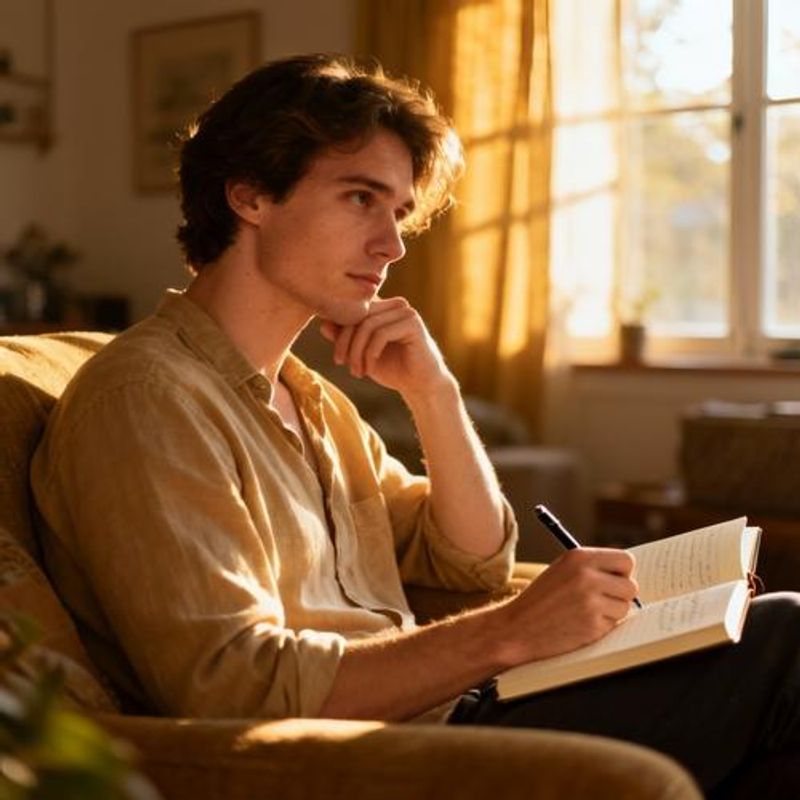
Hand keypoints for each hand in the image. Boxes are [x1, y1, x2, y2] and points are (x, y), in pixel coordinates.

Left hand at [319, 297, 453, 400]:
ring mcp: (406, 312)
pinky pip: (381, 334)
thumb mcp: (361, 354)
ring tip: (357, 371)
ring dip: (357, 352)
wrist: (421, 386)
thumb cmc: (392, 369)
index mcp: (383, 307)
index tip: (338, 359)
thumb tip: (323, 323)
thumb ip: (345, 338)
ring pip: (367, 325)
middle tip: (343, 365)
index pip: (352, 310)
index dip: (339, 332)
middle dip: (345, 343)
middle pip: (357, 316)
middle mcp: (395, 304)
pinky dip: (371, 353)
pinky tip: (370, 368)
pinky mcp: (413, 323)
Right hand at [499, 548, 638, 665]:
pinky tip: (580, 625)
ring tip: (586, 613)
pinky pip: (613, 625)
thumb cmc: (540, 599)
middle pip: (630, 586)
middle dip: (620, 595)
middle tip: (603, 600)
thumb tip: (625, 574)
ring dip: (611, 613)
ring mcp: (590, 602)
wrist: (517, 627)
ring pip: (625, 607)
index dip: (623, 573)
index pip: (625, 560)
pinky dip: (601, 627)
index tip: (615, 580)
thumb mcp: (562, 570)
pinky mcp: (592, 625)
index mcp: (579, 557)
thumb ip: (591, 567)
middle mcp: (586, 576)